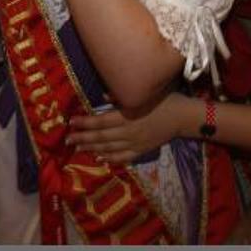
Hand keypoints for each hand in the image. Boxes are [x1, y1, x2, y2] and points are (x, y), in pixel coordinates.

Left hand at [66, 92, 187, 163]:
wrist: (182, 117)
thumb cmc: (163, 100)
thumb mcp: (143, 93)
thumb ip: (121, 96)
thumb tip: (101, 97)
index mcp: (128, 116)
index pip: (100, 121)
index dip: (85, 122)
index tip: (72, 122)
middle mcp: (128, 132)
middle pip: (101, 136)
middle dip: (83, 137)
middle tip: (68, 139)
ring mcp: (135, 143)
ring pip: (109, 148)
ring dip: (92, 147)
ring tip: (78, 147)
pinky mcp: (141, 151)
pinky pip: (122, 157)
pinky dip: (109, 157)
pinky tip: (100, 157)